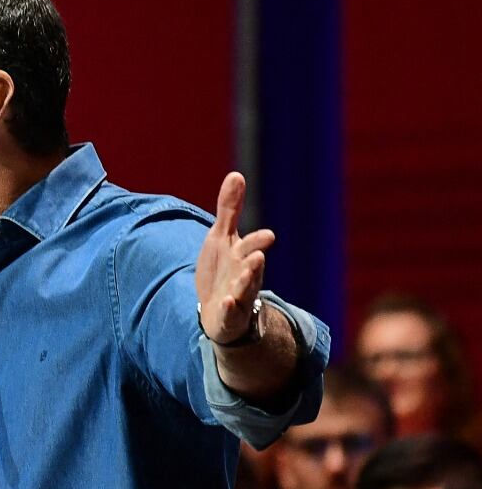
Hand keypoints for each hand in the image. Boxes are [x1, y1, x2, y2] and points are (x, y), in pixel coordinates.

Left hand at [195, 172, 275, 344]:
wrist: (219, 310)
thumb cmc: (223, 269)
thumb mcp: (221, 237)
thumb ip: (230, 209)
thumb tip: (236, 174)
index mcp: (243, 255)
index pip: (251, 246)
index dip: (257, 241)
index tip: (268, 235)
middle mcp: (244, 275)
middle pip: (250, 267)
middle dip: (254, 262)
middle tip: (258, 255)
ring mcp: (237, 295)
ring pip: (244, 289)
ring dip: (245, 282)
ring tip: (245, 274)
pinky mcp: (227, 314)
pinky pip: (229, 312)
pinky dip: (229, 307)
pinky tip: (226, 302)